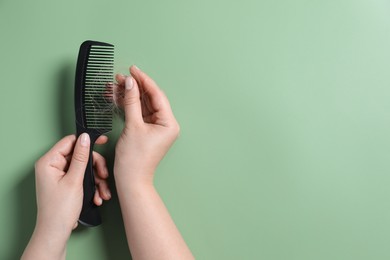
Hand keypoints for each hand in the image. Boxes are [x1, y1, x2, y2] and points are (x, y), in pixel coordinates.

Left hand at [22, 134, 110, 259]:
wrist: (56, 232)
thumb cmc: (59, 209)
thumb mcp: (74, 180)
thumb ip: (81, 157)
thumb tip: (85, 138)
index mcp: (49, 162)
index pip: (70, 142)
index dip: (87, 141)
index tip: (102, 141)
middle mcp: (52, 166)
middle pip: (80, 155)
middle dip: (94, 167)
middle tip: (103, 175)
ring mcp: (59, 175)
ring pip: (84, 168)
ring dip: (95, 179)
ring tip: (102, 191)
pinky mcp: (65, 183)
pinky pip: (82, 178)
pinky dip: (91, 186)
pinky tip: (97, 196)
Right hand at [113, 66, 179, 183]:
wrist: (131, 179)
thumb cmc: (135, 159)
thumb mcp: (132, 126)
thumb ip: (131, 102)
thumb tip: (129, 83)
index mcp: (169, 123)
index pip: (157, 95)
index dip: (144, 80)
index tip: (133, 70)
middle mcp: (165, 124)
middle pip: (150, 98)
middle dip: (135, 87)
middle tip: (121, 77)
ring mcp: (156, 128)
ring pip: (143, 105)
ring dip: (130, 95)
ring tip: (116, 85)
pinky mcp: (147, 131)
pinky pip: (139, 113)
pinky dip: (129, 105)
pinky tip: (119, 96)